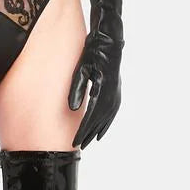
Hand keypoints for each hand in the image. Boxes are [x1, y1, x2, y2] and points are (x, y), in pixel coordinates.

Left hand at [68, 31, 123, 148]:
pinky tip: (100, 129)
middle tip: (78, 146)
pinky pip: (111, 113)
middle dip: (88, 134)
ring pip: (107, 118)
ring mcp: (116, 94)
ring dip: (98, 130)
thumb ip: (76, 90)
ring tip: (89, 142)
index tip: (74, 142)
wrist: (109, 42)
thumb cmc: (93, 54)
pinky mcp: (116, 91)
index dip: (82, 131)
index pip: (91, 117)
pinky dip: (105, 123)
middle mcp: (113, 95)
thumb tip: (73, 109)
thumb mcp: (81, 70)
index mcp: (104, 90)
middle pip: (100, 121)